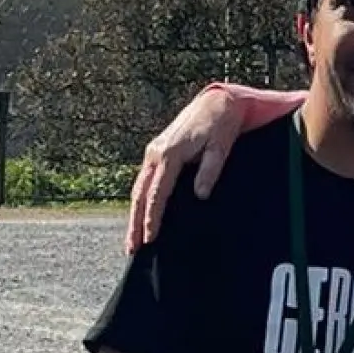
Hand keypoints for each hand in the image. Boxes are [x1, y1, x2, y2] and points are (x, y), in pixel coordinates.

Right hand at [125, 87, 246, 253]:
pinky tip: (140, 217)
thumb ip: (210, 170)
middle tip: (133, 249)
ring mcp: (153, 153)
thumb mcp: (221, 147)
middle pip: (140, 195)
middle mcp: (155, 154)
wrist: (216, 103)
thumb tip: (201, 195)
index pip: (158, 193)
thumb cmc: (220, 126)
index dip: (153, 218)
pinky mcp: (156, 154)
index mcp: (170, 154)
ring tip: (133, 241)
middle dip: (135, 223)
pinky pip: (144, 182)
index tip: (150, 238)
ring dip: (134, 215)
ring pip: (138, 190)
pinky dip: (140, 202)